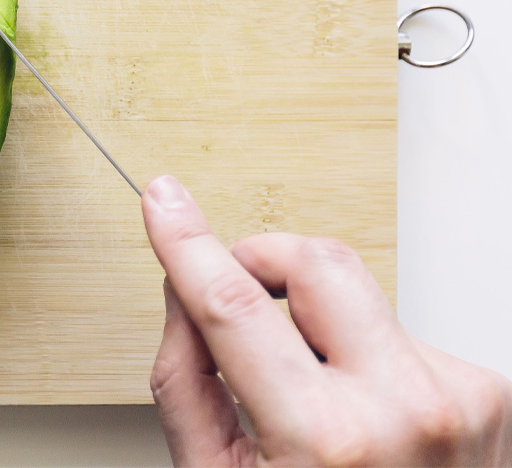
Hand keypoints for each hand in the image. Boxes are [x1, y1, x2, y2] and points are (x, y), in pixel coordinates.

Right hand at [141, 175, 510, 465]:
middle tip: (234, 281)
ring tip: (311, 388)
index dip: (187, 242)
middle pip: (317, 261)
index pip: (234, 305)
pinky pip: (402, 332)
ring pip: (360, 291)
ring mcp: (459, 398)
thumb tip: (183, 294)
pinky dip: (365, 353)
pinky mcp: (488, 392)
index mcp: (326, 443)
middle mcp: (406, 410)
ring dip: (317, 319)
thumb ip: (186, 380)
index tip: (164, 201)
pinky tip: (361, 408)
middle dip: (262, 258)